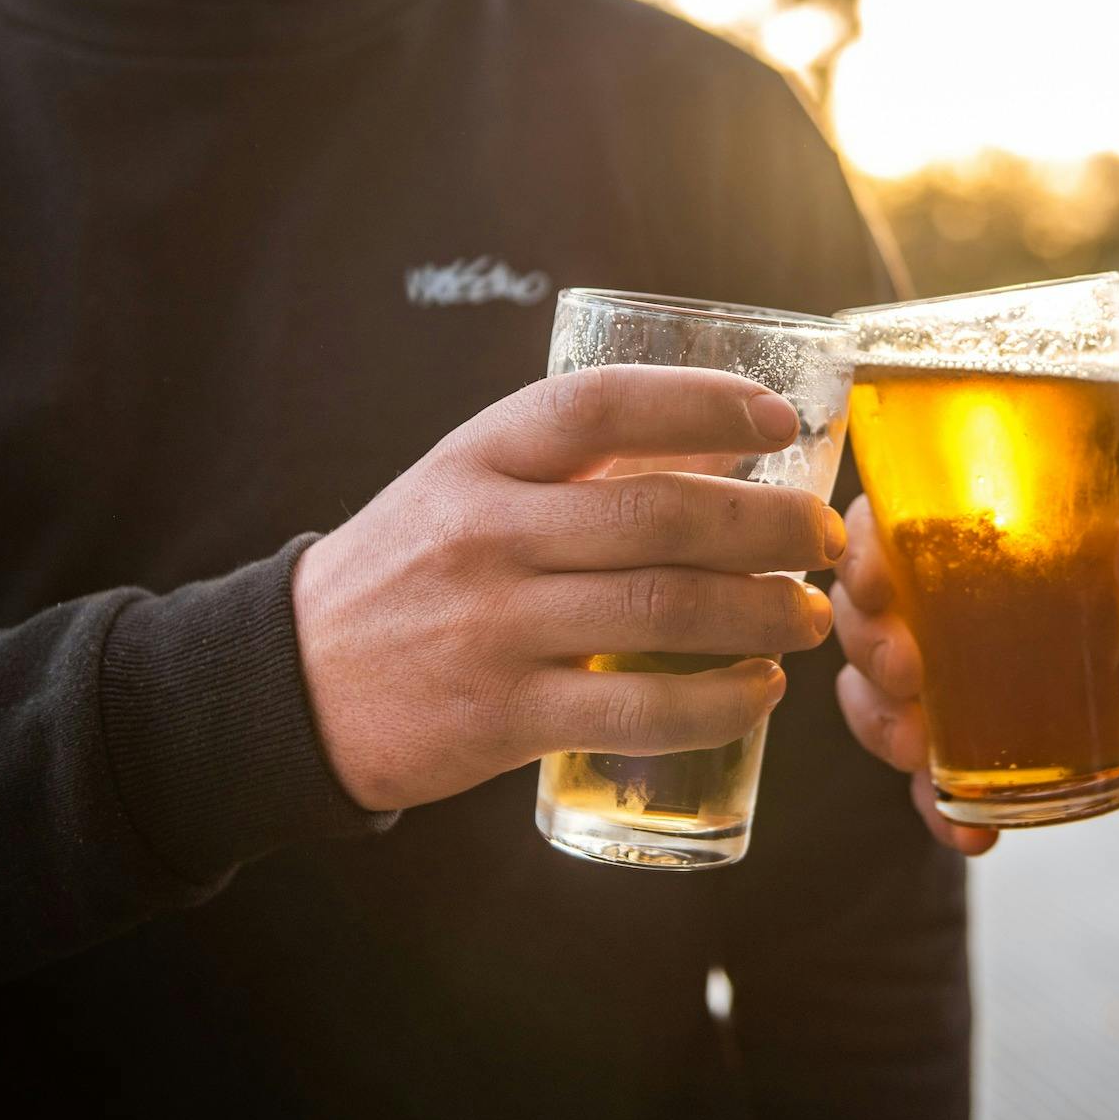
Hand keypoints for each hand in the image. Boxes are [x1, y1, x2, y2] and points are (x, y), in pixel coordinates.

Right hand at [291, 365, 843, 810]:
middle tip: (824, 537)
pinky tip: (760, 690)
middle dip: (769, 526)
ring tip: (808, 613)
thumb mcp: (470, 484)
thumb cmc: (414, 568)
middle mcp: (487, 533)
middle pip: (659, 515)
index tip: (779, 423)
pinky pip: (637, 710)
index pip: (601, 406)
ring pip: (662, 611)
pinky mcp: (504, 716)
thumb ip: (578, 463)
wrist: (294, 681)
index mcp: (480, 456)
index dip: (703, 403)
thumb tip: (723, 437)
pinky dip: (719, 702)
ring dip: (762, 613)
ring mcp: (494, 627)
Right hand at [831, 496, 1118, 854]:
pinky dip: (940, 813)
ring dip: (883, 727)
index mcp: (961, 547)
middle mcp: (930, 614)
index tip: (876, 581)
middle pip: (860, 619)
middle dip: (869, 648)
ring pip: (871, 699)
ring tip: (917, 751)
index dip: (859, 555)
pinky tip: (971, 835)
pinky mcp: (958, 752)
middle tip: (905, 670)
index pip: (877, 533)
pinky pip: (926, 784)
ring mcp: (937, 688)